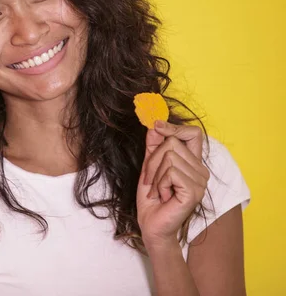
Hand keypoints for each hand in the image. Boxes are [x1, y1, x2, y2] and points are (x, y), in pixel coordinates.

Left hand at [136, 121, 209, 249]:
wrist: (151, 225)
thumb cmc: (152, 198)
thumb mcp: (149, 167)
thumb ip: (153, 146)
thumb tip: (154, 125)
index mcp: (193, 163)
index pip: (193, 133)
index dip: (175, 127)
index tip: (156, 126)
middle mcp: (201, 170)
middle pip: (172, 143)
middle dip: (153, 160)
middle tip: (152, 181)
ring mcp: (200, 181)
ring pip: (169, 156)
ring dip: (155, 174)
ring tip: (158, 190)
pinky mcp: (194, 191)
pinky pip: (170, 172)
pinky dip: (160, 183)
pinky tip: (164, 196)